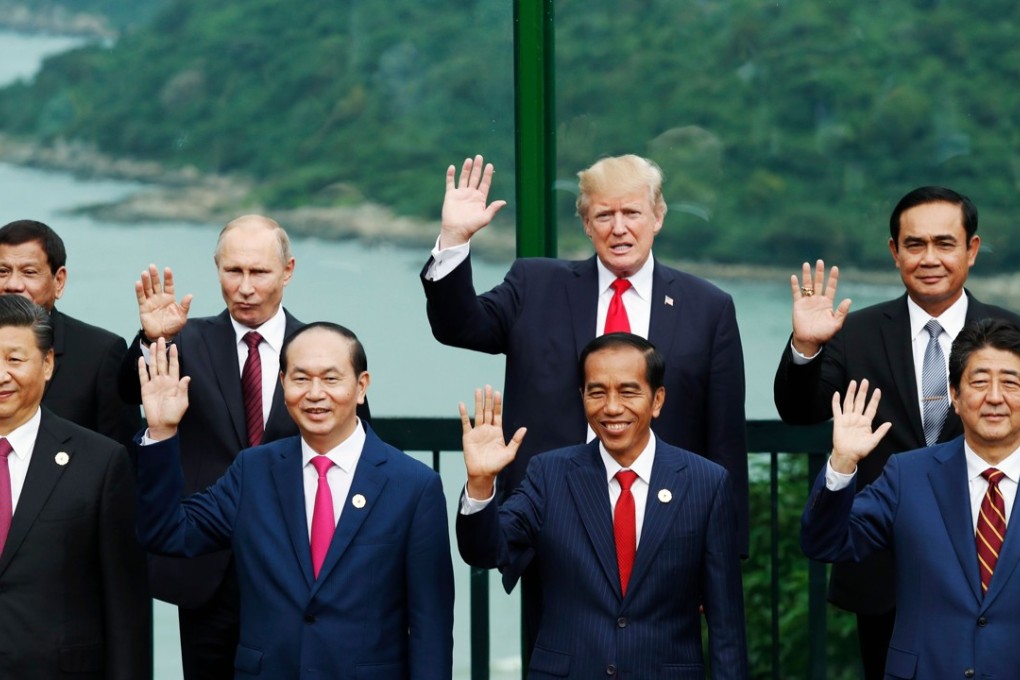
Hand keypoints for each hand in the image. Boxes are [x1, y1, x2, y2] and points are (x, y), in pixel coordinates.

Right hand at [136, 264, 192, 340]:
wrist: (162, 335)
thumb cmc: (173, 326)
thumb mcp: (182, 316)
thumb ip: (185, 306)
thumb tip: (190, 295)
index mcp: (170, 298)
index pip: (169, 285)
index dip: (168, 277)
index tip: (167, 269)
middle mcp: (160, 298)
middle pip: (156, 284)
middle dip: (154, 275)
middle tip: (152, 266)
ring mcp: (151, 301)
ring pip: (148, 289)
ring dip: (146, 281)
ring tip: (144, 273)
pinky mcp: (144, 307)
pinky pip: (141, 297)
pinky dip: (139, 290)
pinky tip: (138, 283)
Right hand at [138, 337, 190, 440]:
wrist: (161, 424)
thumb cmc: (173, 414)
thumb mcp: (181, 402)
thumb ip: (183, 389)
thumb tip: (187, 377)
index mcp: (174, 383)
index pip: (174, 366)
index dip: (173, 356)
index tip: (173, 346)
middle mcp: (164, 380)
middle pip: (162, 363)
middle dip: (162, 351)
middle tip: (161, 339)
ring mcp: (154, 383)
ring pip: (153, 366)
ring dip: (153, 356)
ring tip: (152, 345)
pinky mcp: (146, 388)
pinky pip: (143, 376)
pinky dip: (142, 367)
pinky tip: (142, 359)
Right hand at [439, 155, 506, 248]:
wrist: (456, 231)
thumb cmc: (472, 226)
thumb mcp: (485, 218)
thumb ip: (493, 209)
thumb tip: (503, 202)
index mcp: (480, 198)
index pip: (485, 183)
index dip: (487, 174)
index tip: (490, 165)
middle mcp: (471, 194)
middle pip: (475, 178)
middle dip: (477, 168)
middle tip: (479, 157)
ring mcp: (460, 194)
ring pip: (464, 178)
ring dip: (466, 169)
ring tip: (469, 159)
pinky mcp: (450, 195)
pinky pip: (450, 183)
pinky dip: (450, 175)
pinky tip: (452, 167)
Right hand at [460, 385, 525, 499]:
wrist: (483, 474)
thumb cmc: (497, 465)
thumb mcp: (510, 453)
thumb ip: (516, 440)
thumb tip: (525, 428)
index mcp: (497, 431)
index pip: (497, 414)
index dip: (497, 403)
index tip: (497, 392)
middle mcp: (487, 429)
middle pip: (488, 411)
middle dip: (488, 399)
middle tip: (487, 386)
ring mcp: (477, 432)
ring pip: (478, 414)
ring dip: (478, 402)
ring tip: (477, 391)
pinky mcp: (468, 436)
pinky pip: (465, 423)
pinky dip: (463, 414)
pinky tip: (462, 404)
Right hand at [790, 260, 851, 355]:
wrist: (809, 340)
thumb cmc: (824, 334)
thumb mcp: (836, 323)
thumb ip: (841, 312)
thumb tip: (849, 300)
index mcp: (828, 303)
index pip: (831, 287)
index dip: (833, 278)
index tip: (835, 268)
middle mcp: (817, 300)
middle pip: (819, 283)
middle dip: (819, 272)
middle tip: (820, 261)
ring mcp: (807, 302)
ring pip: (807, 285)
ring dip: (807, 275)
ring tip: (806, 264)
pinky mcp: (798, 305)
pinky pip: (796, 293)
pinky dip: (795, 285)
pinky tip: (794, 277)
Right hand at [830, 379, 890, 473]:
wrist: (847, 455)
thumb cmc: (860, 450)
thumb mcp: (873, 442)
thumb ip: (880, 432)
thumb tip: (889, 424)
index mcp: (866, 422)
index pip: (871, 408)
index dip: (874, 399)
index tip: (877, 391)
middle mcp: (856, 418)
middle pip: (860, 402)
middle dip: (863, 392)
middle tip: (865, 381)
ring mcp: (847, 418)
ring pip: (849, 402)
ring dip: (851, 393)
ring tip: (853, 383)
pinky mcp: (838, 421)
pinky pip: (836, 409)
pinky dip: (836, 402)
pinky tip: (837, 394)